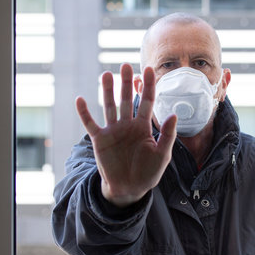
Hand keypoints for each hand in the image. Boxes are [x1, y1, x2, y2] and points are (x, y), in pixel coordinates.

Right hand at [75, 63, 176, 207]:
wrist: (130, 189)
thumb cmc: (148, 172)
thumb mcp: (162, 155)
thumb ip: (168, 135)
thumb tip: (173, 115)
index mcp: (144, 126)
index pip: (146, 101)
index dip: (148, 86)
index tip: (149, 70)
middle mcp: (128, 124)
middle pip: (126, 99)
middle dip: (126, 83)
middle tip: (126, 66)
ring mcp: (113, 131)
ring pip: (109, 106)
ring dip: (107, 91)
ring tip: (107, 74)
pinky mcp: (100, 140)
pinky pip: (90, 124)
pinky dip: (84, 113)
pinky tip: (80, 99)